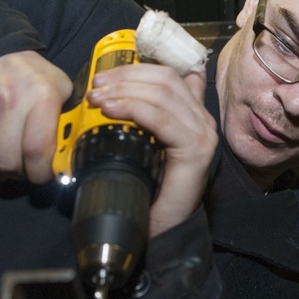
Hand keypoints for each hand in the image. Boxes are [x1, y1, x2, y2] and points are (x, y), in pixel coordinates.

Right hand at [0, 51, 72, 182]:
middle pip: (7, 161)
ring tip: (5, 167)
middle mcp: (7, 97)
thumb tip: (67, 160)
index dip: (39, 173)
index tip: (41, 175)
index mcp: (41, 94)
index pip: (36, 149)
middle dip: (18, 175)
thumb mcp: (62, 90)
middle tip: (23, 170)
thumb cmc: (34, 78)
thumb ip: (67, 123)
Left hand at [86, 64, 216, 237]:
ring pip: (162, 94)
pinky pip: (161, 119)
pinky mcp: (196, 149)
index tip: (103, 77)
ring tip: (97, 99)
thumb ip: (141, 122)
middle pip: (165, 79)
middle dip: (126, 77)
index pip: (166, 76)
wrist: (164, 228)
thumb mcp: (144, 146)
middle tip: (96, 86)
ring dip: (124, 91)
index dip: (134, 70)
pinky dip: (134, 109)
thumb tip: (117, 94)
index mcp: (192, 115)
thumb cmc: (151, 190)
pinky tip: (112, 110)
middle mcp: (202, 120)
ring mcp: (203, 134)